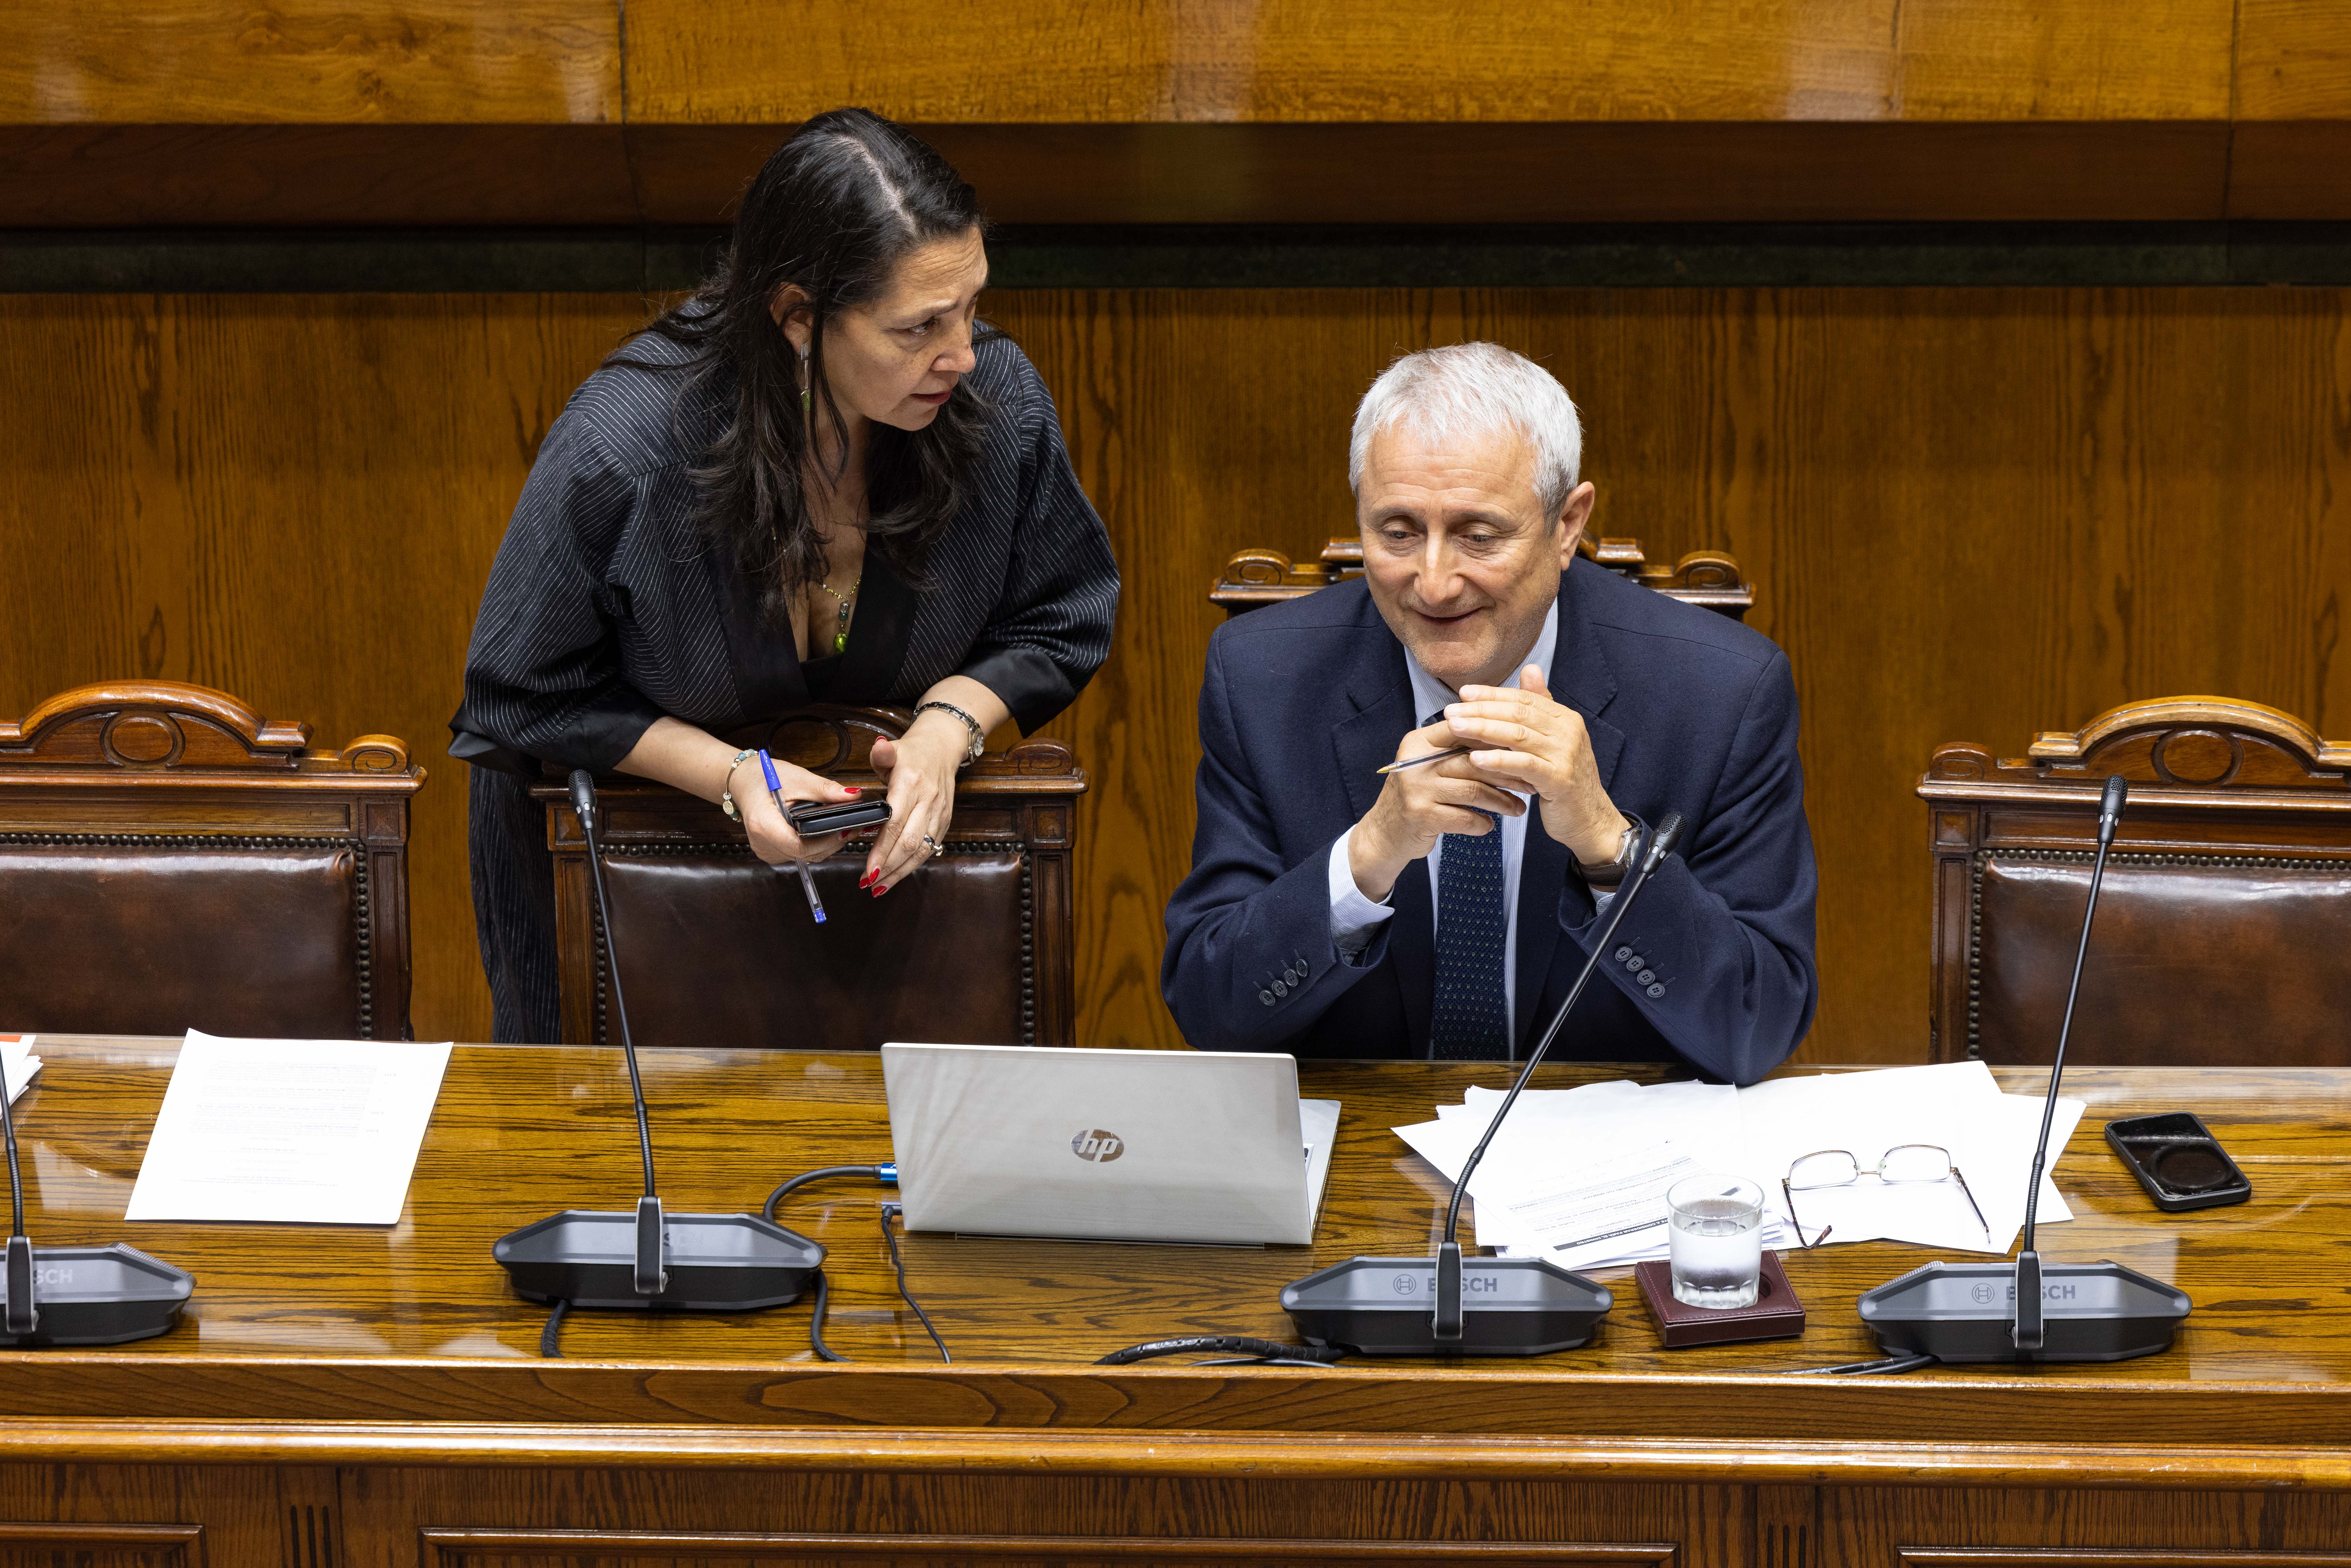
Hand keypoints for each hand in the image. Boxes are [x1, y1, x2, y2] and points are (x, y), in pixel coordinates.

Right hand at [731, 752, 855, 867]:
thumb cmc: (764, 778)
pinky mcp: (771, 852)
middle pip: (804, 854)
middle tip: (853, 827)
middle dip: (831, 843)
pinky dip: (813, 845)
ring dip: (825, 845)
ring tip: (843, 828)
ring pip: (804, 857)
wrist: (743, 782)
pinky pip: (798, 855)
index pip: (799, 847)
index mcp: (763, 824)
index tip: (845, 829)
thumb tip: (852, 796)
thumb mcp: (796, 778)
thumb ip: (824, 790)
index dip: (826, 841)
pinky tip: (824, 832)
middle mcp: (762, 844)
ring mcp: (766, 851)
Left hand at [861, 712, 965, 893]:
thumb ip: (882, 753)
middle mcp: (928, 801)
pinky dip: (912, 865)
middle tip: (868, 883)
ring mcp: (939, 813)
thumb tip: (877, 748)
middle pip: (910, 843)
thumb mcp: (893, 748)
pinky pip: (930, 849)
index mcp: (912, 784)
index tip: (869, 869)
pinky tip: (897, 875)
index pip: (896, 822)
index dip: (882, 849)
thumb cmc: (912, 753)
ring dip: (900, 872)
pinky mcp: (945, 822)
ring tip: (879, 887)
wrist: (943, 748)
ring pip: (922, 850)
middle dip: (889, 867)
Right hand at [1348, 720, 1527, 901]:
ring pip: (1474, 791)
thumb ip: (1456, 749)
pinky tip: (1490, 825)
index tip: (1524, 748)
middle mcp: (1416, 762)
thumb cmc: (1418, 795)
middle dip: (1507, 773)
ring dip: (1502, 801)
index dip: (1495, 737)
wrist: (1384, 834)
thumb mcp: (1429, 765)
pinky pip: (1464, 818)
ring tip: (1519, 808)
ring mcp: (1417, 790)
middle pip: (1474, 761)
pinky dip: (1482, 823)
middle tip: (1531, 782)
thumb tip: (1505, 735)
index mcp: (1419, 742)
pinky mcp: (1422, 817)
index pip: (1463, 729)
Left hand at [1441, 665, 1625, 864]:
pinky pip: (1524, 765)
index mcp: (1565, 718)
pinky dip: (1499, 760)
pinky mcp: (1560, 779)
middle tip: (1451, 712)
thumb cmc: (1563, 781)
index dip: (1492, 694)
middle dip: (1481, 710)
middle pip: (1518, 713)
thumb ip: (1540, 707)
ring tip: (1456, 728)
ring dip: (1483, 730)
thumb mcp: (1553, 741)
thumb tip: (1530, 668)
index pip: (1523, 698)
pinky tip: (1476, 758)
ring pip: (1518, 735)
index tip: (1463, 694)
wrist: (1590, 819)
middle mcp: (1568, 731)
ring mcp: (1566, 755)